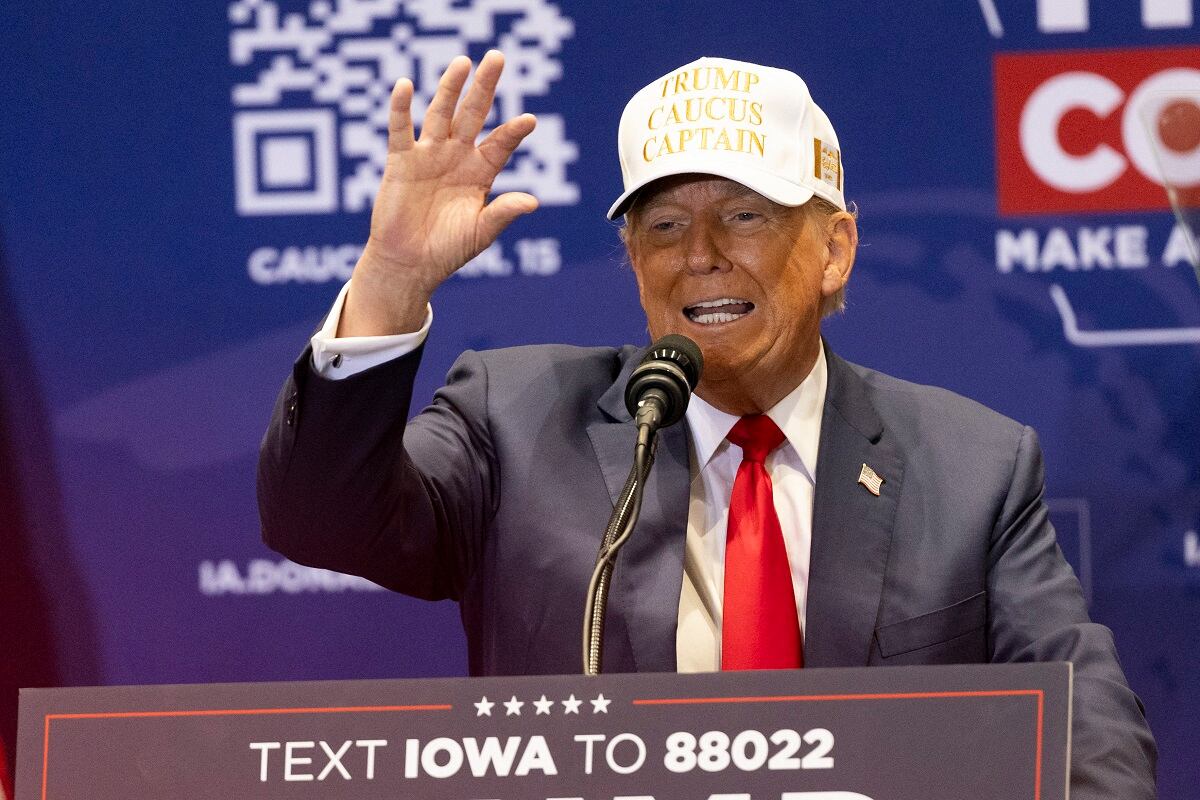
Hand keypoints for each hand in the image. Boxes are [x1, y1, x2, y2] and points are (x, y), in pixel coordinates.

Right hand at [339, 51, 538, 335]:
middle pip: (473, 114)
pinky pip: (400, 130)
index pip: (501, 144)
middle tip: (497, 58)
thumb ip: (503, 213)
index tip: (528, 121)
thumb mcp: (481, 232)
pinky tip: (405, 85)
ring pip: (440, 113)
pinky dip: (400, 108)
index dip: (513, 132)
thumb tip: (533, 202)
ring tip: (462, 63)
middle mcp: (457, 157)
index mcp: (481, 173)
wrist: (409, 263)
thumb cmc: (448, 250)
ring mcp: (429, 155)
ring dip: (450, 88)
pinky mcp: (401, 161)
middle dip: (485, 87)